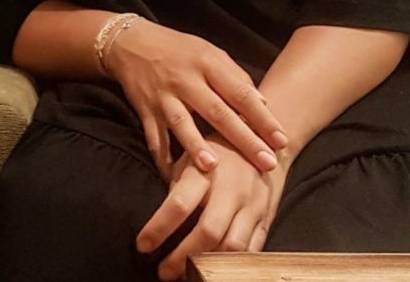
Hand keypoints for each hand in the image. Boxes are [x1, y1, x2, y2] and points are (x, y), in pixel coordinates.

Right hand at [102, 19, 286, 178]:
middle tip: (266, 162)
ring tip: (213, 168)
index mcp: (207, 64)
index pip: (240, 93)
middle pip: (218, 113)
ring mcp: (163, 97)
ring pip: (182, 124)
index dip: (262, 117)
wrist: (130, 43)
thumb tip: (263, 104)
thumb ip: (235, 77)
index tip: (281, 140)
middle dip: (243, 140)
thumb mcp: (209, 52)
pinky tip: (172, 178)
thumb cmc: (179, 50)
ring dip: (196, 147)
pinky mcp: (144, 110)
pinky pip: (154, 137)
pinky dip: (162, 158)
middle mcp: (185, 80)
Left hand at [137, 138, 289, 280]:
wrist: (263, 140)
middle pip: (208, 231)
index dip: (158, 228)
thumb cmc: (216, 151)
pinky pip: (253, 249)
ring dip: (209, 265)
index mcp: (205, 171)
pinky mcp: (266, 217)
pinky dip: (233, 264)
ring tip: (189, 274)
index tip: (143, 246)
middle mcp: (231, 189)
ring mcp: (253, 205)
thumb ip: (176, 188)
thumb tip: (156, 223)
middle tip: (164, 272)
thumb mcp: (190, 158)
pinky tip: (216, 270)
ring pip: (233, 245)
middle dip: (183, 257)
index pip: (178, 204)